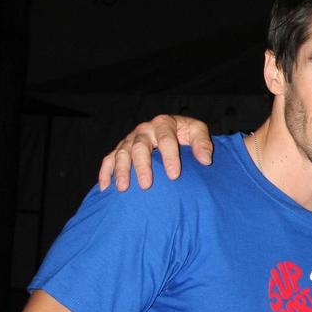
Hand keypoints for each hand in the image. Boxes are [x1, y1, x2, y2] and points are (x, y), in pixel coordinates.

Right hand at [97, 115, 213, 190]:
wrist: (172, 130)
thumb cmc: (185, 134)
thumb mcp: (197, 132)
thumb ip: (203, 143)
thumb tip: (205, 160)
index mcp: (163, 123)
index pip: (166, 139)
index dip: (170, 157)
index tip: (174, 175)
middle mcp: (144, 130)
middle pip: (139, 147)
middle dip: (142, 166)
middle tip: (146, 185)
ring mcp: (130, 139)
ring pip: (122, 153)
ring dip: (121, 171)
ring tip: (123, 188)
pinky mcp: (121, 148)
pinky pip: (109, 159)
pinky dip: (105, 173)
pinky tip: (106, 188)